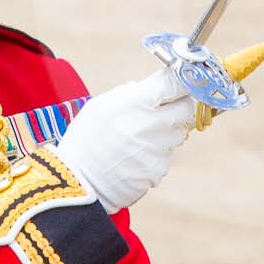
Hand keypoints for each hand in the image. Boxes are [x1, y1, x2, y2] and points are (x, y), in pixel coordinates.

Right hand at [53, 68, 195, 213]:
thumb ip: (129, 93)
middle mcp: (153, 124)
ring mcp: (158, 149)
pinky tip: (134, 159)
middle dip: (177, 107)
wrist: (78, 181)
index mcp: (138, 102)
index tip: (178, 84)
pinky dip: (155, 156)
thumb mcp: (100, 105)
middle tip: (160, 112)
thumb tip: (147, 87)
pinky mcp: (159, 169)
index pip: (176, 83)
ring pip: (177, 135)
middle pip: (186, 108)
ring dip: (166, 134)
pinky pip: (166, 157)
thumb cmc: (85, 141)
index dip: (181, 82)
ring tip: (139, 140)